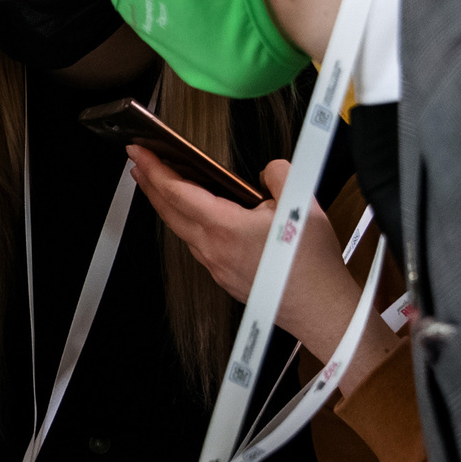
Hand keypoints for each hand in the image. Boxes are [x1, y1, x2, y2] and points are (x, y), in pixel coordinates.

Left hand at [130, 151, 398, 388]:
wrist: (321, 308)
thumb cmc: (311, 263)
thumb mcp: (301, 201)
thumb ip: (278, 174)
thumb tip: (267, 171)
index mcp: (224, 227)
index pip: (177, 192)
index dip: (155, 168)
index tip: (139, 152)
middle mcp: (213, 249)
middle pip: (170, 212)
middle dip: (151, 184)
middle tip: (140, 163)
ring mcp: (217, 267)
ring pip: (182, 230)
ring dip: (168, 206)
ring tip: (163, 187)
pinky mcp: (226, 278)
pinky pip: (198, 246)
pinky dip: (188, 225)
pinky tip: (196, 218)